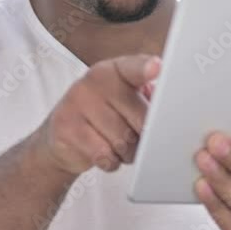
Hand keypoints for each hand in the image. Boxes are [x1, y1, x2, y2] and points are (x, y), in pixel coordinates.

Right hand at [30, 54, 158, 176]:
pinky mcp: (66, 127)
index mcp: (115, 70)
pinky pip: (105, 155)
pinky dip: (111, 162)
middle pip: (140, 117)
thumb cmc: (104, 117)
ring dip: (127, 152)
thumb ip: (149, 100)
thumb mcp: (127, 102)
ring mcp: (77, 102)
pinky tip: (104, 153)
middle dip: (145, 136)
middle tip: (137, 136)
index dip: (146, 68)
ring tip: (118, 145)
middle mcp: (94, 81)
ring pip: (123, 141)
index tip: (156, 67)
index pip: (134, 68)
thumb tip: (168, 109)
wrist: (62, 137)